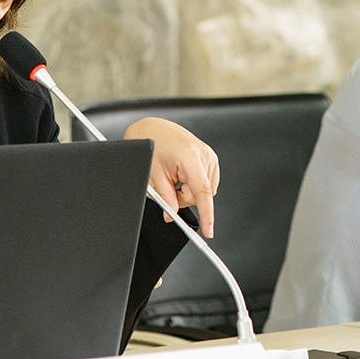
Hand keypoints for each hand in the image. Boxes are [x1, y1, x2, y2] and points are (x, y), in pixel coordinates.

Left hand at [124, 117, 220, 237]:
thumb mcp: (154, 175)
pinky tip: (181, 174)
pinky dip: (192, 184)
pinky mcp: (209, 157)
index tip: (208, 231)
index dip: (206, 214)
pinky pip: (204, 182)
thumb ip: (166, 198)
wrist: (153, 127)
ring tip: (173, 176)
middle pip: (201, 194)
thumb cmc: (151, 145)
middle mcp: (204, 154)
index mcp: (190, 157)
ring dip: (187, 191)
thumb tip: (172, 215)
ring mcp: (208, 155)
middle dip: (183, 198)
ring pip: (203, 190)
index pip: (202, 191)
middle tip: (167, 189)